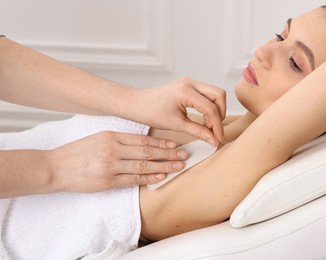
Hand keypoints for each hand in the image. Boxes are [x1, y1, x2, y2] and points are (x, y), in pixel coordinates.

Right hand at [47, 131, 187, 192]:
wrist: (55, 167)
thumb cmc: (77, 152)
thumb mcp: (99, 137)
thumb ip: (120, 139)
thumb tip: (144, 142)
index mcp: (112, 136)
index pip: (143, 139)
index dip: (162, 142)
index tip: (175, 144)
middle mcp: (113, 150)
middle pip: (148, 151)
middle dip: (169, 154)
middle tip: (184, 155)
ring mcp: (110, 166)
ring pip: (144, 166)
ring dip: (164, 166)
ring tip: (178, 167)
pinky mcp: (107, 182)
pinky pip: (133, 180)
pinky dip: (149, 178)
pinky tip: (161, 177)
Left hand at [133, 77, 225, 145]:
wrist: (137, 104)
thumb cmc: (151, 113)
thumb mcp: (176, 125)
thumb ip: (198, 132)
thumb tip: (213, 141)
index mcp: (185, 91)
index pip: (210, 108)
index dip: (217, 125)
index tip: (218, 139)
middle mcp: (190, 82)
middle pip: (219, 95)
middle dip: (220, 113)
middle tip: (214, 130)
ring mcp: (190, 82)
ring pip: (215, 93)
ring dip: (215, 110)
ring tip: (207, 126)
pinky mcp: (188, 85)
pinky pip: (206, 94)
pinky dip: (209, 106)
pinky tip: (203, 120)